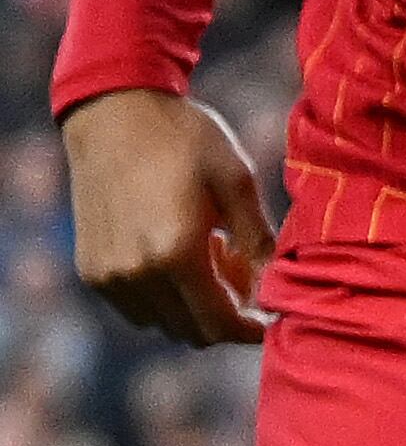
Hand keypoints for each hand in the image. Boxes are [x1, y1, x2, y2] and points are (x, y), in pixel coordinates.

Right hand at [64, 89, 273, 346]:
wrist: (115, 115)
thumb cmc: (184, 139)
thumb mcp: (237, 179)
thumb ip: (258, 237)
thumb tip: (275, 282)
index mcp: (176, 252)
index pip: (217, 322)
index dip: (248, 329)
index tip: (270, 319)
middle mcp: (136, 274)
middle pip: (191, 330)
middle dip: (226, 314)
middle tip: (245, 270)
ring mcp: (108, 277)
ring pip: (163, 322)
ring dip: (193, 305)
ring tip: (213, 250)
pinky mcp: (91, 270)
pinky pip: (136, 307)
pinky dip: (164, 295)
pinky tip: (178, 251)